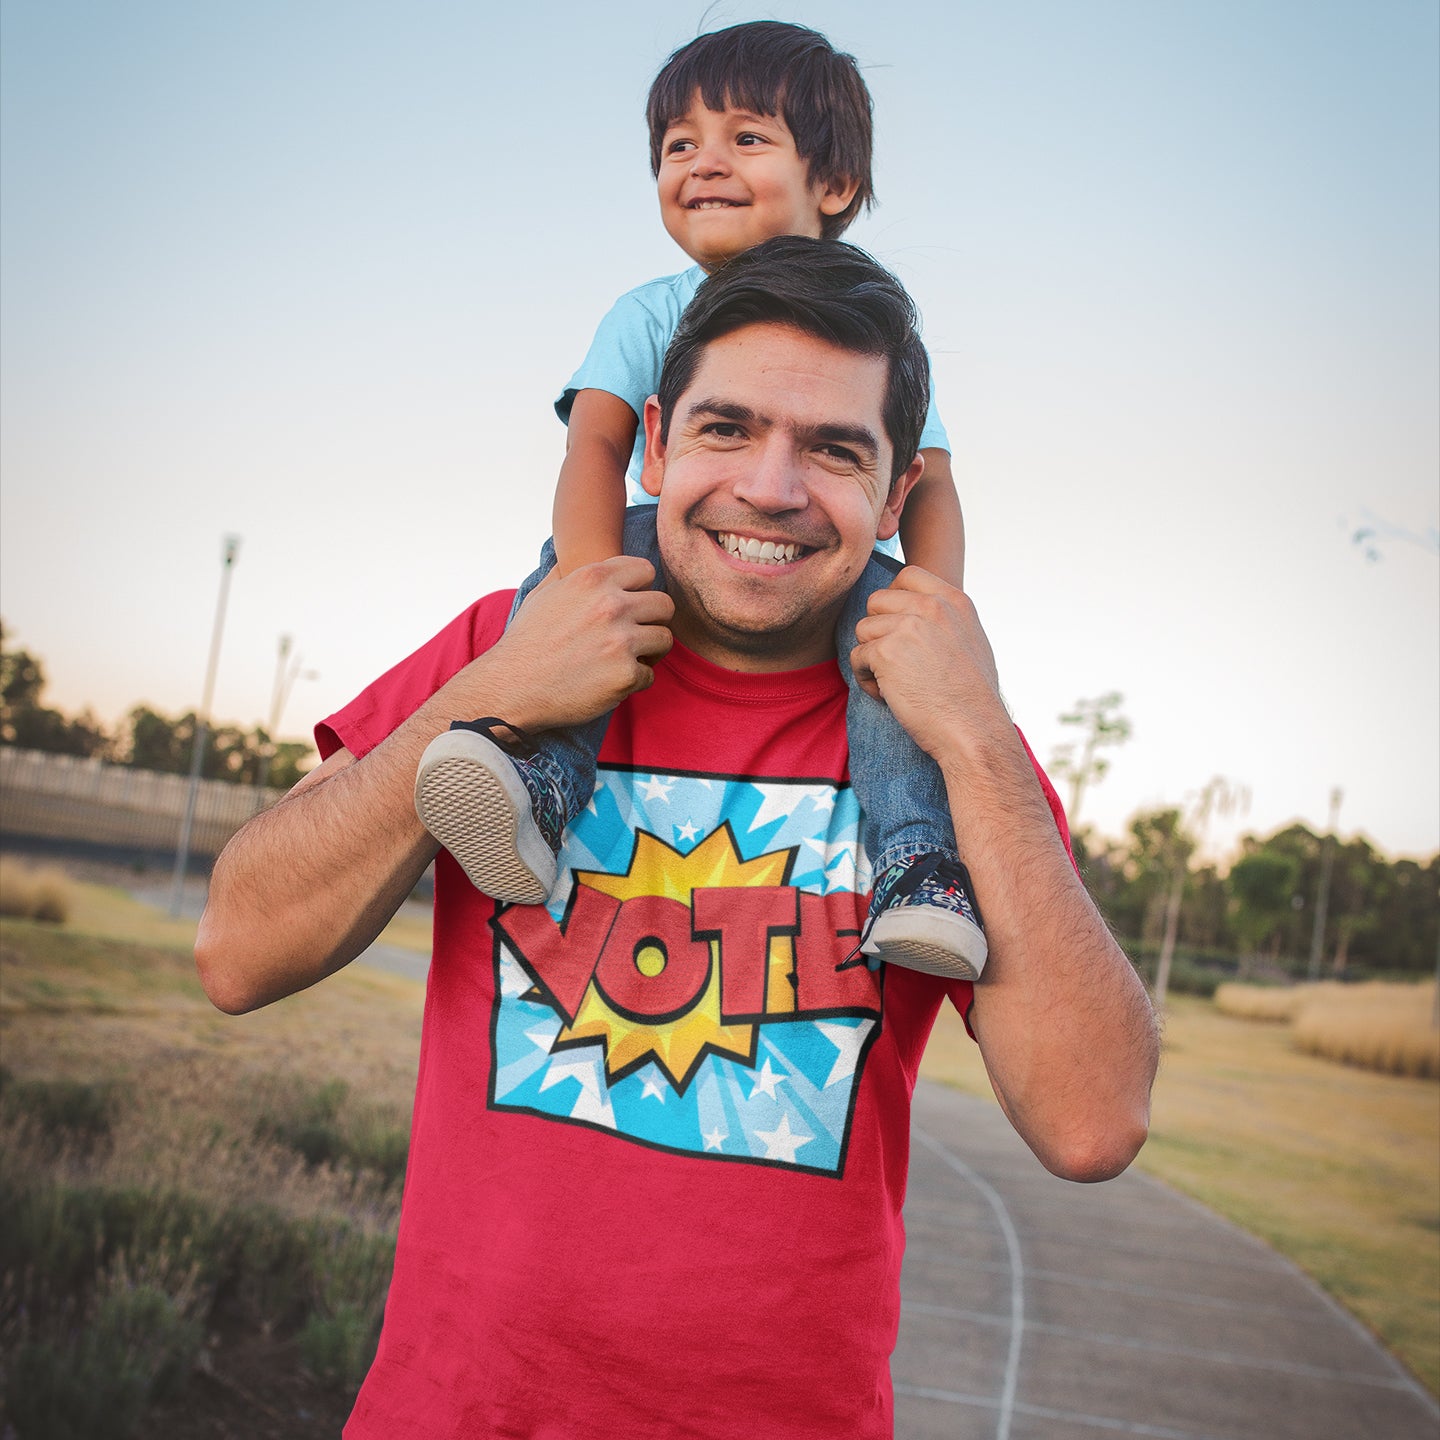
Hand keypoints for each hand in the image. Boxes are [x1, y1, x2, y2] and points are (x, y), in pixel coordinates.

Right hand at [482, 556, 673, 730]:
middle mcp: (610, 605)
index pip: (646, 570)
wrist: (511, 687)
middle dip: (652, 620)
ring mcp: (621, 641)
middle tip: (635, 635)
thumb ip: (571, 573)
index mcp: (592, 579)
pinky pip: (650, 674)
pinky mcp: (625, 675)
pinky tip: (610, 681)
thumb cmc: (526, 642)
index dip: (640, 589)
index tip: (629, 605)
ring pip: (664, 639)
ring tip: (626, 658)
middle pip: (664, 604)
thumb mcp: (544, 594)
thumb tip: (578, 557)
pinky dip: (634, 681)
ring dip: (649, 651)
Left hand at [849, 566, 1002, 762]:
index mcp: (954, 601)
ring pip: (863, 630)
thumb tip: (914, 612)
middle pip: (877, 601)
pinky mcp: (886, 651)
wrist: (973, 730)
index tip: (899, 628)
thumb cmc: (972, 697)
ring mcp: (908, 626)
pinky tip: (890, 697)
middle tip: (896, 663)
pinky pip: (857, 657)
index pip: (907, 576)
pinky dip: (867, 680)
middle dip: (878, 632)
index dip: (893, 600)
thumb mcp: (970, 640)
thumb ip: (943, 619)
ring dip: (871, 659)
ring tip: (895, 684)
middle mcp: (931, 607)